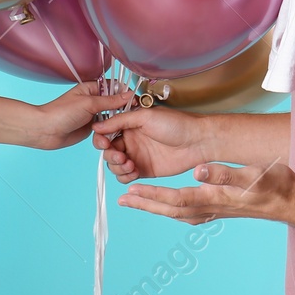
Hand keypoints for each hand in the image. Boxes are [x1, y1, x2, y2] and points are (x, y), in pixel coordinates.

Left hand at [30, 80, 135, 149]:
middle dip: (123, 109)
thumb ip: (110, 101)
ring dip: (116, 122)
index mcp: (92, 88)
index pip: (114, 87)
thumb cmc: (61, 113)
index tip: (136, 102)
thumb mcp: (89, 104)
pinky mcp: (91, 128)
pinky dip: (109, 131)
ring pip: (112, 117)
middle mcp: (93, 100)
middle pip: (115, 102)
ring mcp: (92, 115)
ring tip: (122, 127)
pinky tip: (113, 135)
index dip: (125, 93)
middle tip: (131, 117)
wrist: (45, 131)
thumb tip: (128, 95)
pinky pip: (105, 128)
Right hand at [89, 104, 209, 182]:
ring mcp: (137, 156)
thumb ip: (120, 121)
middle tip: (121, 156)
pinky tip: (135, 171)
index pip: (106, 133)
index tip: (104, 143)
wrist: (197, 141)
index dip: (101, 139)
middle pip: (108, 152)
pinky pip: (126, 177)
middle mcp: (131, 140)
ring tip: (130, 164)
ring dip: (117, 167)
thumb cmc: (175, 124)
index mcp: (129, 125)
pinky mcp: (144, 170)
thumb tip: (96, 125)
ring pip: (115, 166)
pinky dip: (126, 177)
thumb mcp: (145, 117)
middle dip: (110, 155)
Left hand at [117, 159, 294, 224]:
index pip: (176, 198)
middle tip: (122, 199)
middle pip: (171, 209)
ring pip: (178, 212)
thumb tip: (198, 171)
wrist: (293, 202)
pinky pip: (189, 212)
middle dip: (145, 205)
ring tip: (136, 201)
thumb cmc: (276, 186)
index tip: (132, 191)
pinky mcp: (221, 209)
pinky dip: (173, 208)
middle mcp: (212, 209)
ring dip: (155, 207)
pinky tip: (168, 205)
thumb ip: (224, 174)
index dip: (152, 196)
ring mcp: (216, 212)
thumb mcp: (252, 175)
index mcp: (215, 199)